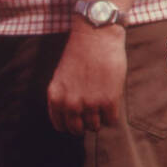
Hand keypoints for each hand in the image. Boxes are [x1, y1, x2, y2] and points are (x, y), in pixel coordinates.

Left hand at [47, 21, 125, 135]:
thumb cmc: (79, 53)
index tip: (77, 118)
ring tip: (101, 103)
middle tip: (91, 112)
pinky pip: (111, 121)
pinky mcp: (109, 101)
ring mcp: (90, 104)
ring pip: (95, 127)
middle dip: (84, 123)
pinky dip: (112, 114)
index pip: (60, 126)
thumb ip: (64, 97)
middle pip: (78, 130)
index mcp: (55, 97)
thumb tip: (72, 116)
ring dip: (99, 118)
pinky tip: (111, 100)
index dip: (70, 123)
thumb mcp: (61, 76)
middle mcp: (70, 103)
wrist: (96, 36)